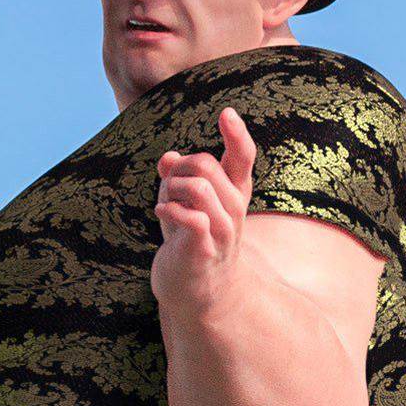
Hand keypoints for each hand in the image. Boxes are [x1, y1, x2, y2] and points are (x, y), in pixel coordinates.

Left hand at [152, 106, 257, 315]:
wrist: (196, 292)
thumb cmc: (190, 242)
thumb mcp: (182, 203)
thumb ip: (177, 177)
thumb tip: (167, 158)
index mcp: (233, 194)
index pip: (244, 158)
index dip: (237, 134)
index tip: (226, 113)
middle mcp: (234, 210)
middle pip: (208, 165)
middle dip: (180, 167)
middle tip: (169, 184)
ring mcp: (221, 232)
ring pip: (200, 188)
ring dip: (172, 189)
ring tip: (166, 204)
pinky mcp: (204, 251)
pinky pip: (192, 218)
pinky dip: (170, 210)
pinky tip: (161, 215)